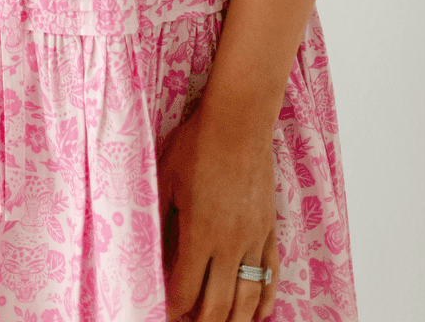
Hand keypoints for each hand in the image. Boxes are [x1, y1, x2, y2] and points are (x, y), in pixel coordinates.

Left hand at [156, 105, 277, 320]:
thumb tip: (153, 253)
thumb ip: (160, 219)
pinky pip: (271, 277)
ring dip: (232, 321)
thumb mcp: (165, 179)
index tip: (165, 312)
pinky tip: (254, 314)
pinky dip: (263, 302)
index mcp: (200, 234)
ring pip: (247, 300)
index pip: (185, 290)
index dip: (173, 308)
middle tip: (187, 321)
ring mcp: (254, 240)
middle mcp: (230, 245)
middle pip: (218, 306)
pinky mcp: (270, 231)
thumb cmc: (198, 145)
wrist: (239, 123)